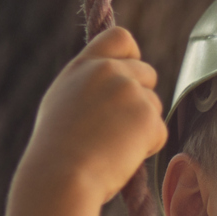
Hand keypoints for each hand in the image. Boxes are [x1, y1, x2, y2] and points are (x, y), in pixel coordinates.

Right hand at [16, 27, 166, 207]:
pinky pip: (159, 130)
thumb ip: (89, 85)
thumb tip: (115, 77)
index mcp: (83, 66)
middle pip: (147, 74)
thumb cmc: (56, 151)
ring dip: (142, 125)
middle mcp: (108, 71)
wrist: (60, 177)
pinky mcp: (147, 116)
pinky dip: (147, 146)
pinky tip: (120, 156)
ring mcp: (129, 91)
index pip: (121, 38)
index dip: (132, 55)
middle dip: (141, 99)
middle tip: (117, 128)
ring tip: (110, 145)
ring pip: (154, 104)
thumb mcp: (63, 102)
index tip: (131, 73)